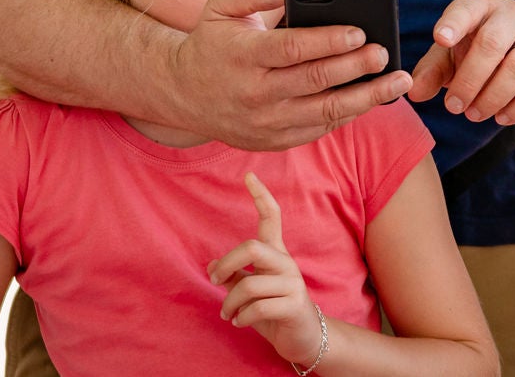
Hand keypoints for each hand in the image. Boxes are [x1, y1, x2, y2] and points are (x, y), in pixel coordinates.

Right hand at [165, 0, 411, 150]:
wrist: (181, 93)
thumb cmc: (212, 41)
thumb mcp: (219, 5)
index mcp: (243, 56)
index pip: (292, 49)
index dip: (327, 41)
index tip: (359, 32)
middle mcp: (254, 93)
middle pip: (314, 81)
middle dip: (355, 67)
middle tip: (385, 53)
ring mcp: (264, 123)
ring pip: (324, 112)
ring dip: (366, 98)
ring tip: (398, 82)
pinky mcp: (272, 141)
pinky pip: (318, 128)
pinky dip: (348, 115)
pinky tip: (372, 99)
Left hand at [209, 173, 331, 366]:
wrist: (303, 337)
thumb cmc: (273, 310)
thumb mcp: (250, 292)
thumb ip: (234, 277)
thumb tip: (211, 267)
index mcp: (276, 254)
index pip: (272, 217)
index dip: (261, 196)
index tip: (248, 176)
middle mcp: (286, 263)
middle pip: (253, 247)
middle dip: (226, 264)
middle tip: (215, 281)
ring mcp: (292, 283)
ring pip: (250, 284)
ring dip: (230, 303)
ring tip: (227, 314)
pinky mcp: (294, 305)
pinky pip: (258, 307)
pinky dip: (242, 317)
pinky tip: (240, 322)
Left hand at [406, 0, 514, 124]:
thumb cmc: (483, 47)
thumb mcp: (454, 51)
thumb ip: (433, 70)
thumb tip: (414, 92)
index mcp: (482, 7)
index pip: (468, 8)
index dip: (454, 22)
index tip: (440, 39)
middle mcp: (512, 17)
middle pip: (492, 42)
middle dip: (470, 80)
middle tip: (454, 106)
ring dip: (493, 97)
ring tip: (475, 114)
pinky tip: (501, 116)